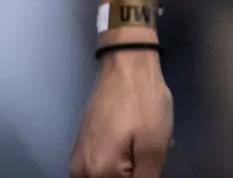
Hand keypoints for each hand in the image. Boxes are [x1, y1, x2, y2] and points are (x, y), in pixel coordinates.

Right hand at [69, 49, 173, 177]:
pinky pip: (101, 165)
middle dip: (135, 172)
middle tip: (148, 153)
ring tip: (142, 145)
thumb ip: (146, 177)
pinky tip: (134, 140)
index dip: (142, 176)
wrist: (125, 66)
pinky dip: (120, 159)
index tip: (148, 162)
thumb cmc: (143, 103)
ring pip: (107, 176)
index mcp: (98, 173)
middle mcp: (80, 171)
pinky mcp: (81, 147)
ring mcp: (78, 159)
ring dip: (128, 167)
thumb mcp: (154, 145)